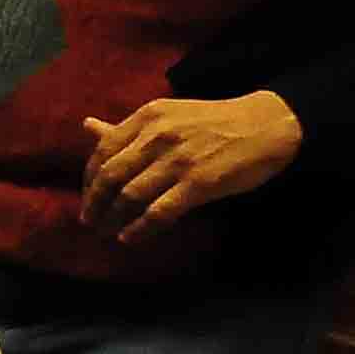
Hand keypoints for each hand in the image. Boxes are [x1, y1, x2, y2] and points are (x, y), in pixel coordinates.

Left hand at [81, 93, 303, 242]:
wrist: (267, 125)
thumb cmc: (214, 122)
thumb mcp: (168, 116)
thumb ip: (127, 127)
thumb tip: (86, 126)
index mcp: (148, 118)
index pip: (103, 151)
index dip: (89, 179)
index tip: (88, 197)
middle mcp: (158, 137)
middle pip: (110, 176)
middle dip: (94, 203)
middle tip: (90, 221)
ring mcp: (178, 161)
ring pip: (129, 196)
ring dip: (112, 219)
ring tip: (107, 231)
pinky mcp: (198, 183)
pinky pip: (158, 212)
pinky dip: (138, 229)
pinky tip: (129, 237)